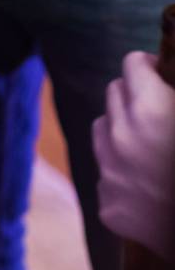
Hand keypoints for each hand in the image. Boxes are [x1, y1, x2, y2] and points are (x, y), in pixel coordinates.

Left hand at [94, 51, 174, 263]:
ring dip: (120, 129)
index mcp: (151, 109)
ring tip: (149, 144)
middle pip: (113, 94)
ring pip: (102, 130)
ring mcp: (110, 172)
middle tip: (156, 110)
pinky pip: (107, 175)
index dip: (149, 66)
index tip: (159, 75)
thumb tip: (166, 85)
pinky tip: (149, 185)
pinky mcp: (108, 205)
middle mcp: (121, 135)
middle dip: (133, 95)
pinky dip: (123, 174)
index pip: (132, 64)